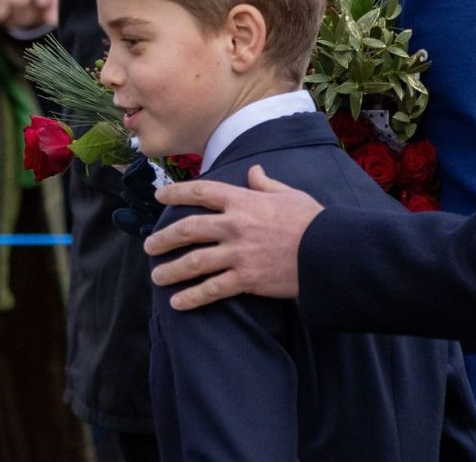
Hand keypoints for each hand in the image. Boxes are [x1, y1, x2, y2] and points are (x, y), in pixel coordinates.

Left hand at [144, 166, 323, 308]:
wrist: (327, 251)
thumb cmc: (311, 220)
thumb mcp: (289, 193)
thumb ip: (266, 183)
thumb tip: (253, 172)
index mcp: (244, 201)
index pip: (202, 192)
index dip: (177, 193)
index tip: (159, 196)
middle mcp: (235, 226)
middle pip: (188, 229)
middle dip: (164, 238)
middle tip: (149, 246)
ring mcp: (238, 254)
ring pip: (194, 262)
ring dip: (171, 270)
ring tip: (157, 277)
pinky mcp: (245, 280)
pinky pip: (211, 290)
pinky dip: (192, 298)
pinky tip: (177, 304)